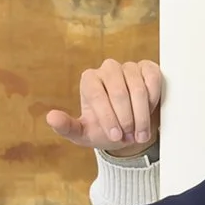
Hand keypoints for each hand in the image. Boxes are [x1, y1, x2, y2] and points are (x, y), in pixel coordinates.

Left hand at [44, 57, 163, 155]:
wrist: (131, 129)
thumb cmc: (106, 130)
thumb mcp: (85, 134)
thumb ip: (67, 127)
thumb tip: (51, 118)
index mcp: (89, 80)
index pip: (97, 95)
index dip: (108, 117)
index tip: (116, 136)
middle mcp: (107, 69)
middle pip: (118, 91)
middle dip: (126, 119)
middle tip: (129, 137)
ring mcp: (129, 67)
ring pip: (137, 88)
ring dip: (141, 115)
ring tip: (140, 133)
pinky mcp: (148, 69)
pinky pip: (152, 80)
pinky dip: (153, 100)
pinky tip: (150, 112)